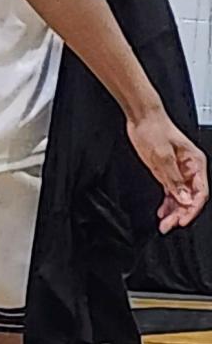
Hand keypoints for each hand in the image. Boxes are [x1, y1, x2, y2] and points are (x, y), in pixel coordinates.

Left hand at [126, 109, 208, 232]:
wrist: (141, 118)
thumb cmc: (154, 129)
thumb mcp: (163, 156)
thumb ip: (173, 179)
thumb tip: (184, 198)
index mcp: (195, 163)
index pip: (200, 192)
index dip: (192, 209)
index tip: (182, 220)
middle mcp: (189, 169)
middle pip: (190, 198)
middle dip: (181, 213)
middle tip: (169, 225)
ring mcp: (178, 171)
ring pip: (180, 198)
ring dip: (173, 212)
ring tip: (164, 224)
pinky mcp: (167, 172)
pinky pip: (171, 192)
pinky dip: (167, 204)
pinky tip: (162, 212)